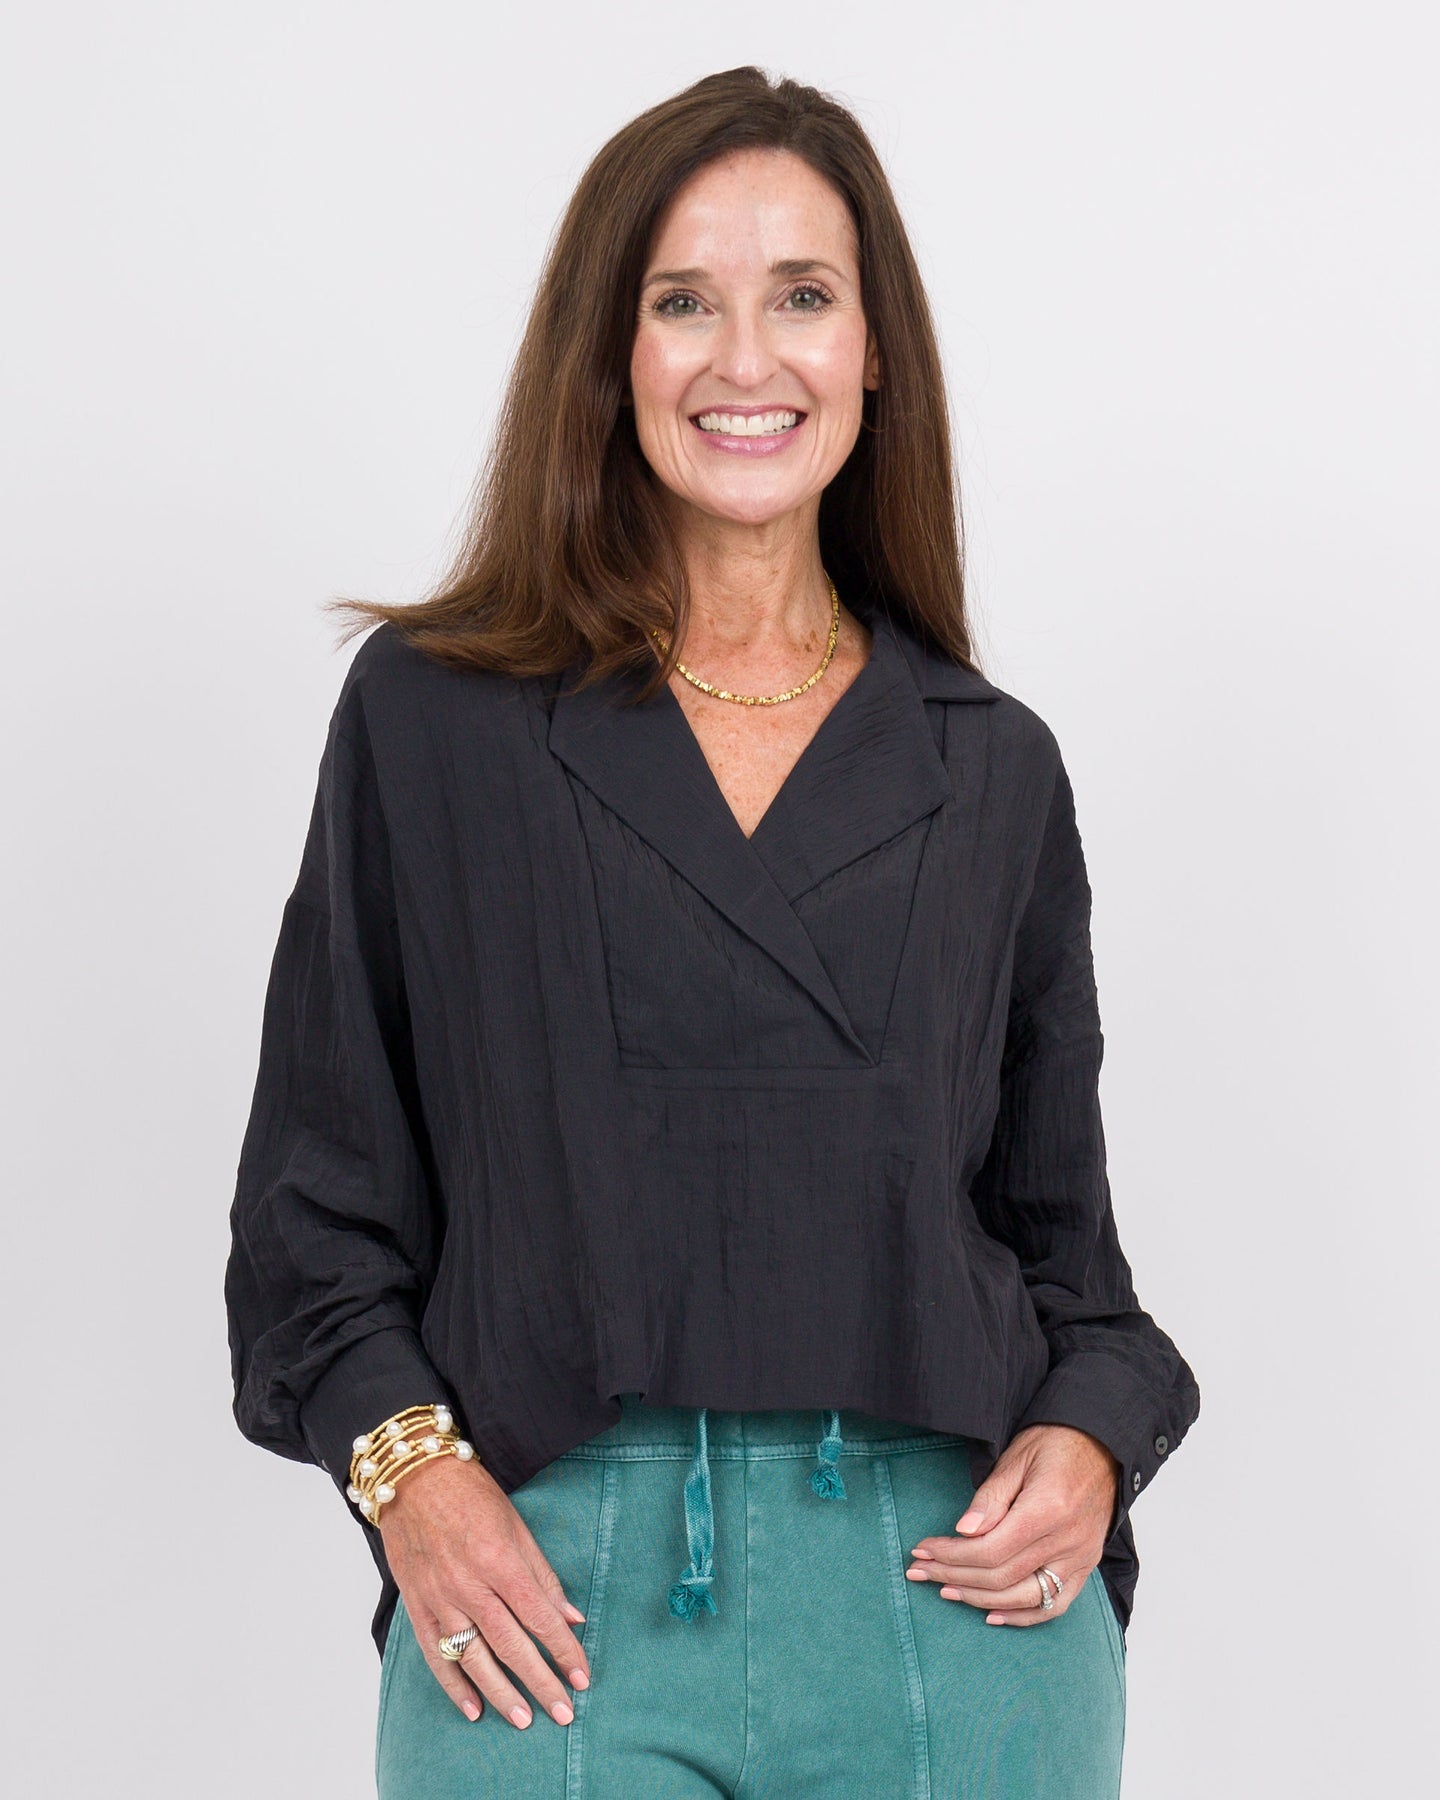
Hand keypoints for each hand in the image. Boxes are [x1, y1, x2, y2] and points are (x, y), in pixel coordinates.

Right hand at [377, 1452, 591, 1727]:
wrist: (413, 1478)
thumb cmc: (470, 1493)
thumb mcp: (516, 1525)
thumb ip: (542, 1575)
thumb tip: (571, 1616)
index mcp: (499, 1560)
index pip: (539, 1618)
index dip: (563, 1650)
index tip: (582, 1677)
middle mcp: (469, 1585)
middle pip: (511, 1646)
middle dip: (541, 1682)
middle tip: (564, 1713)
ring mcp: (439, 1598)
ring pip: (475, 1658)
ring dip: (502, 1694)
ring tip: (525, 1719)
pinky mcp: (416, 1605)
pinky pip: (435, 1655)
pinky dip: (454, 1686)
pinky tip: (473, 1709)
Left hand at [904, 1423, 1119, 1625]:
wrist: (1104, 1447)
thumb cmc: (1057, 1443)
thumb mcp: (1016, 1457)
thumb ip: (991, 1498)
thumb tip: (963, 1531)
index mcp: (1048, 1509)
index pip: (990, 1549)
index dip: (951, 1555)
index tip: (922, 1550)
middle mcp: (1067, 1541)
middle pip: (1001, 1575)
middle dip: (954, 1576)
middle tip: (920, 1571)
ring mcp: (1079, 1558)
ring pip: (1024, 1596)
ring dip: (980, 1599)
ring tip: (947, 1591)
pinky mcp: (1086, 1567)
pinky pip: (1055, 1605)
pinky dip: (1022, 1615)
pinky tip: (993, 1615)